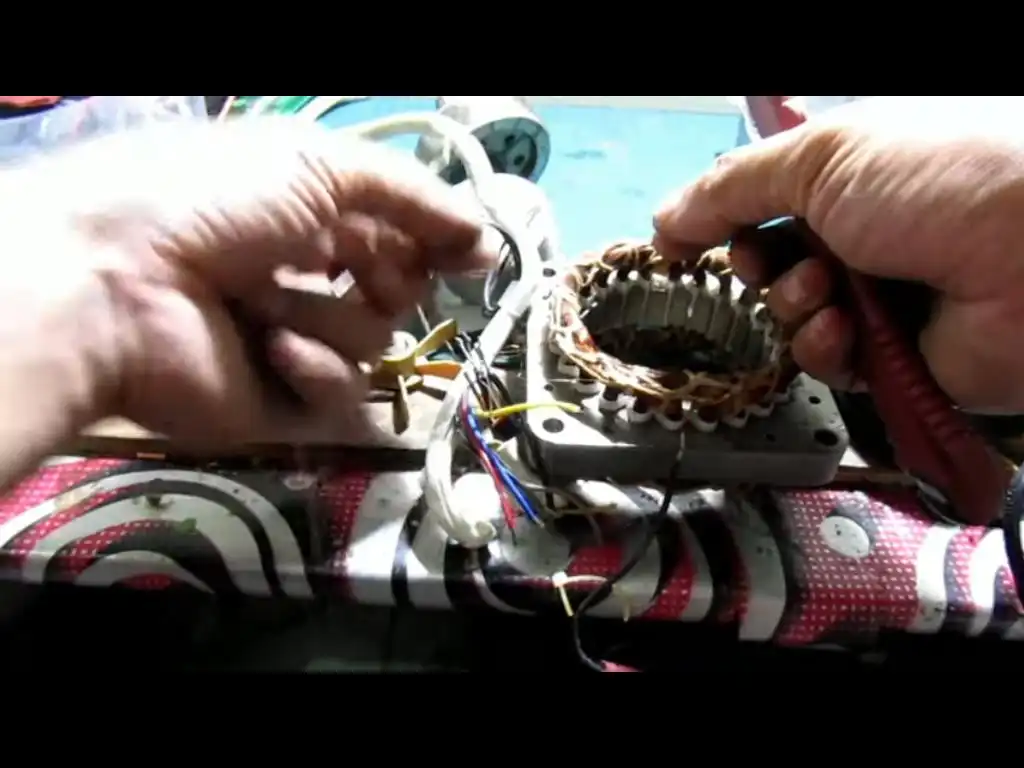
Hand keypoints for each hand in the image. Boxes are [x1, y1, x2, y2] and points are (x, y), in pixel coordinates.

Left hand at [0, 118, 492, 450]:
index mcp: (308, 213)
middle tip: (349, 269)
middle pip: (396, 291)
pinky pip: (340, 393)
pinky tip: (270, 349)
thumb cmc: (217, 202)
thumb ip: (416, 200)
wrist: (120, 283)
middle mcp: (305, 274)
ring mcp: (294, 339)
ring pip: (374, 342)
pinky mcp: (281, 399)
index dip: (431, 241)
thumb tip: (491, 243)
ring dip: (328, 316)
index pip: (399, 234)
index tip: (468, 254)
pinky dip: (312, 367)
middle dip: (382, 278)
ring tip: (265, 301)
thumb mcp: (321, 166)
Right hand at [653, 97, 1023, 412]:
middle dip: (757, 265)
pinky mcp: (895, 357)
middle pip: (771, 263)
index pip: (766, 202)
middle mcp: (865, 234)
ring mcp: (882, 296)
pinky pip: (828, 361)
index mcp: (852, 176)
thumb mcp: (820, 157)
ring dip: (792, 304)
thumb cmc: (936, 177)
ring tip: (824, 290)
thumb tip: (665, 218)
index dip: (726, 220)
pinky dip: (824, 345)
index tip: (688, 238)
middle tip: (767, 259)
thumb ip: (731, 188)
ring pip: (792, 316)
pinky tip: (844, 328)